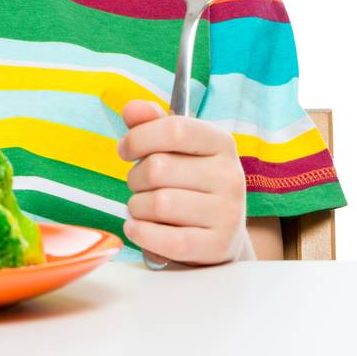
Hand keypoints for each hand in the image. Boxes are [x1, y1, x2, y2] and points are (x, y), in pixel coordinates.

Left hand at [117, 99, 249, 265]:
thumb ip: (152, 124)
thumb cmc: (190, 184)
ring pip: (158, 204)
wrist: (220, 236)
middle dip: (135, 178)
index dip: (139, 137)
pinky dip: (141, 233)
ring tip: (144, 208)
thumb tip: (132, 108)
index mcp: (221, 143)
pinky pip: (167, 240)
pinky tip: (138, 228)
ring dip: (137, 207)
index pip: (175, 129)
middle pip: (159, 168)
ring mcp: (228, 213)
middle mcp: (230, 176)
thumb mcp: (176, 150)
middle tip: (140, 186)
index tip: (126, 150)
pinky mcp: (218, 246)